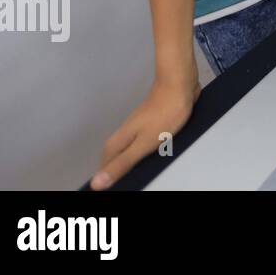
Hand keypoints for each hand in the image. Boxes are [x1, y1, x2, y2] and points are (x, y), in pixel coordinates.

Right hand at [91, 73, 199, 189]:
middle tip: (132, 184)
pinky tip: (156, 159)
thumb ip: (122, 163)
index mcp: (117, 142)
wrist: (179, 85)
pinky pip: (144, 144)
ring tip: (143, 176)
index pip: (104, 168)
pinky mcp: (151, 125)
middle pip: (116, 160)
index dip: (108, 181)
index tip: (119, 189)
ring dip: (133, 164)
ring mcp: (137, 129)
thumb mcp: (143, 144)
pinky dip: (146, 154)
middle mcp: (123, 135)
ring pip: (130, 152)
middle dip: (120, 174)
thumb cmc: (164, 115)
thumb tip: (96, 183)